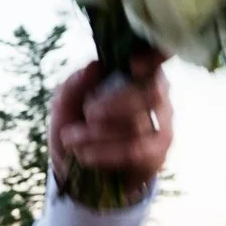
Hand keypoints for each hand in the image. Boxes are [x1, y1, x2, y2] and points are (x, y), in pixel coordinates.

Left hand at [50, 53, 173, 197]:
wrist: (74, 167)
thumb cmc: (75, 124)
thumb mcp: (64, 104)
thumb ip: (74, 85)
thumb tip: (94, 66)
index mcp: (136, 73)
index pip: (158, 58)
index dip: (154, 58)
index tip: (134, 64)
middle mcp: (156, 95)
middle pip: (151, 93)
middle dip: (113, 104)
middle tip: (87, 113)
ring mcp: (161, 125)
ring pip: (138, 124)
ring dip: (98, 133)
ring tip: (71, 138)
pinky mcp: (157, 153)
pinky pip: (137, 151)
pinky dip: (106, 153)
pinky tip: (84, 154)